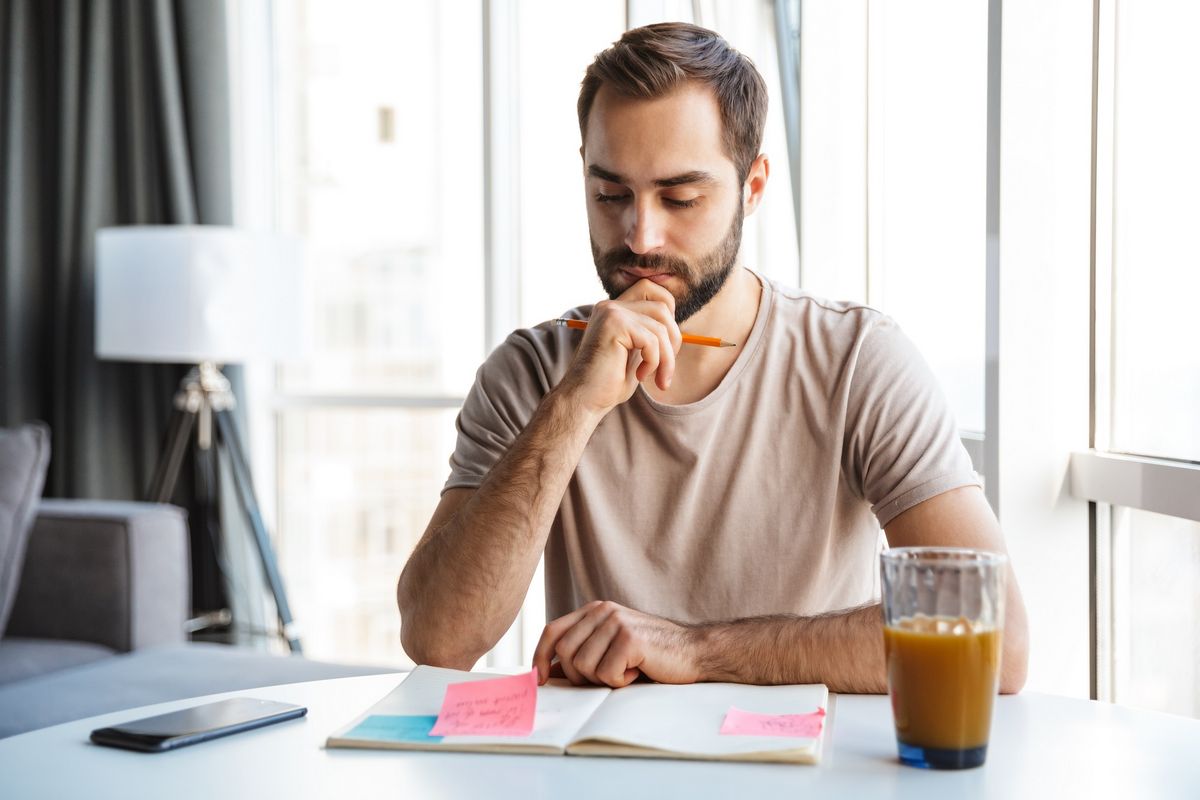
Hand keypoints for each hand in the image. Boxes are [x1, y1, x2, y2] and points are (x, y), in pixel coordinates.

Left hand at [532, 600, 701, 687]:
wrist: (693, 651)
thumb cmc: (652, 655)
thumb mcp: (610, 648)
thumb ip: (582, 653)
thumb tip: (547, 672)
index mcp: (595, 610)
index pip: (553, 630)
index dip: (541, 656)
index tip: (540, 680)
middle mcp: (602, 611)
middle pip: (565, 653)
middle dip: (580, 676)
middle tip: (607, 676)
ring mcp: (616, 622)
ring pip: (584, 666)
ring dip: (603, 679)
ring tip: (627, 669)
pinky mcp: (629, 638)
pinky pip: (607, 674)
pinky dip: (621, 682)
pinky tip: (638, 670)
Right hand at [555, 280, 682, 417]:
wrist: (584, 400)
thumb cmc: (609, 383)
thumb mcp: (636, 353)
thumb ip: (651, 334)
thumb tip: (677, 325)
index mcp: (615, 310)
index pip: (652, 290)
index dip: (668, 315)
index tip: (666, 347)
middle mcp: (611, 306)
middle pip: (662, 305)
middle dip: (673, 337)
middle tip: (666, 367)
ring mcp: (611, 312)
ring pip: (661, 327)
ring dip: (667, 358)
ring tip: (657, 379)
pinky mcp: (614, 324)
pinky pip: (652, 340)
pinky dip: (654, 362)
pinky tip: (641, 376)